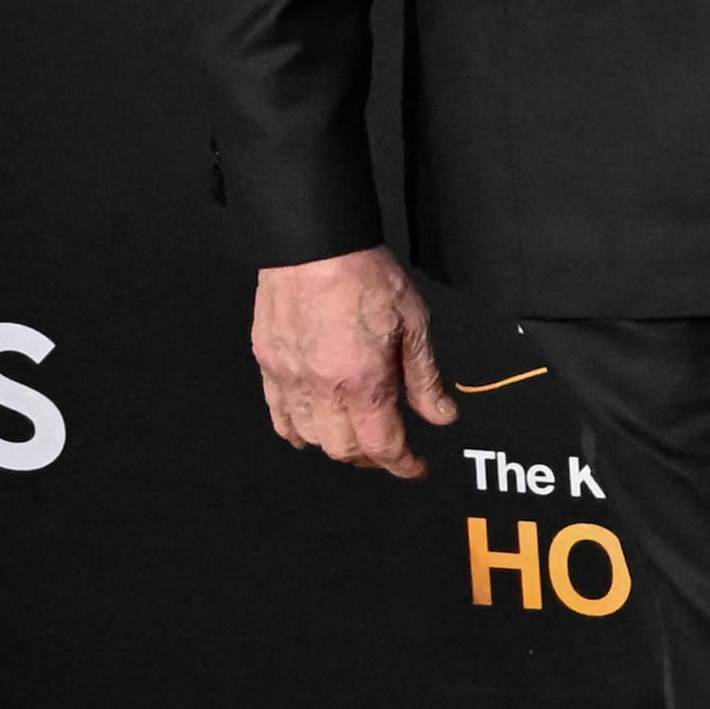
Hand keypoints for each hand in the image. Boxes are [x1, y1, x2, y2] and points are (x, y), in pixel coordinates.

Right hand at [251, 246, 457, 476]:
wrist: (314, 241)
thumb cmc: (365, 274)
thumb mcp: (413, 323)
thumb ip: (425, 377)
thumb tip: (441, 417)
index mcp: (362, 381)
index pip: (383, 446)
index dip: (403, 464)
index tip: (417, 467)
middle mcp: (321, 388)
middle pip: (344, 449)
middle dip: (371, 458)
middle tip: (390, 448)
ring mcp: (289, 378)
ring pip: (309, 437)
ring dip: (335, 445)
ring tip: (355, 435)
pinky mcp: (268, 362)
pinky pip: (277, 414)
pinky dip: (295, 430)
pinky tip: (309, 430)